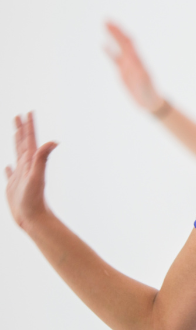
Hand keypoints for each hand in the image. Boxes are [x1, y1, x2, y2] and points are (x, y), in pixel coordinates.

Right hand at [5, 113, 57, 229]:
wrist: (33, 218)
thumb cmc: (35, 199)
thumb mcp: (37, 176)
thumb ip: (42, 158)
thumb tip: (54, 141)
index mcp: (31, 161)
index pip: (30, 139)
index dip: (29, 126)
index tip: (28, 112)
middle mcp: (27, 166)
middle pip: (23, 143)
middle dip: (21, 128)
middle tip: (19, 115)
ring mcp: (20, 175)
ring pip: (17, 154)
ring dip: (16, 143)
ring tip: (15, 133)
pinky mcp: (14, 186)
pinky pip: (10, 173)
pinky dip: (8, 168)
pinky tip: (8, 165)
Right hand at [104, 22, 164, 112]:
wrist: (151, 102)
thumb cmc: (150, 93)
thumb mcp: (145, 83)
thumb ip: (140, 72)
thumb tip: (135, 62)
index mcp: (138, 61)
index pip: (129, 43)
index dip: (120, 33)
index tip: (112, 24)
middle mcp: (133, 60)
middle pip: (124, 42)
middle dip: (116, 31)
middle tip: (106, 20)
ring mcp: (128, 65)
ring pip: (119, 47)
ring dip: (113, 37)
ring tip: (105, 25)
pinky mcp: (124, 71)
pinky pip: (115, 59)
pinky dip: (110, 52)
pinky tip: (103, 45)